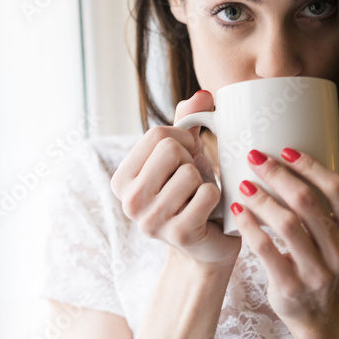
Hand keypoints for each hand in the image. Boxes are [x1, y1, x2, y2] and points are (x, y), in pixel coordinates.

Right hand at [110, 91, 241, 271]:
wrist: (206, 242)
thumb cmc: (191, 192)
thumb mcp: (183, 154)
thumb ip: (187, 121)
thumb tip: (203, 96)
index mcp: (121, 179)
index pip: (157, 134)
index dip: (181, 141)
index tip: (183, 161)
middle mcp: (129, 202)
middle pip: (170, 151)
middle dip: (191, 161)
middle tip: (191, 183)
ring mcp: (151, 222)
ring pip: (190, 173)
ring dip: (204, 182)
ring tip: (198, 198)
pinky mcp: (178, 235)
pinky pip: (208, 194)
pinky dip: (216, 197)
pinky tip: (209, 211)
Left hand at [230, 147, 338, 329]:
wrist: (321, 315)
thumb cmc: (330, 264)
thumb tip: (330, 167)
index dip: (311, 167)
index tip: (286, 151)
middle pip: (309, 203)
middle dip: (279, 175)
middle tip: (257, 159)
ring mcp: (318, 273)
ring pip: (287, 224)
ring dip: (261, 199)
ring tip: (245, 184)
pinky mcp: (291, 287)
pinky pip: (266, 249)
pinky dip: (250, 226)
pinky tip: (239, 210)